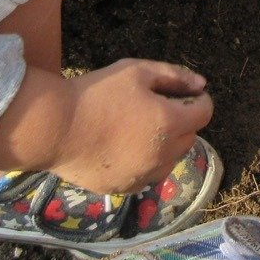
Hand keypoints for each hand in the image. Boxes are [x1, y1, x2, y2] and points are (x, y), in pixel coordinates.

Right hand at [49, 59, 213, 193]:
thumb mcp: (137, 71)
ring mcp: (144, 175)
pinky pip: (148, 175)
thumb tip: (201, 84)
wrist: (55, 128)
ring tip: (142, 128)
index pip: (204, 113)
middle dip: (183, 121)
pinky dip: (146, 162)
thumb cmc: (97, 94)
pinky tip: (125, 147)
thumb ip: (174, 76)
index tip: (185, 94)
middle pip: (190, 137)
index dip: (199, 100)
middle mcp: (163, 154)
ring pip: (171, 159)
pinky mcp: (125, 187)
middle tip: (159, 107)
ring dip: (167, 144)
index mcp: (170, 123)